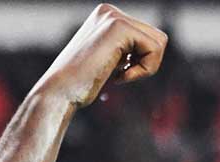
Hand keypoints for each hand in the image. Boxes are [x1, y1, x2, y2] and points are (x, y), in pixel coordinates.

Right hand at [36, 4, 167, 108]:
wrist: (60, 91)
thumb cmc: (81, 83)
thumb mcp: (108, 60)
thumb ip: (126, 50)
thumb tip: (156, 46)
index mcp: (107, 18)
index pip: (148, 38)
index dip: (140, 62)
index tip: (116, 72)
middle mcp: (110, 11)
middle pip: (158, 38)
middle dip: (146, 63)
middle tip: (120, 75)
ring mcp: (113, 16)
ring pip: (160, 42)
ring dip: (146, 67)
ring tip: (119, 75)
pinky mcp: (119, 26)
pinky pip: (155, 48)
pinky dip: (144, 69)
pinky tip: (119, 76)